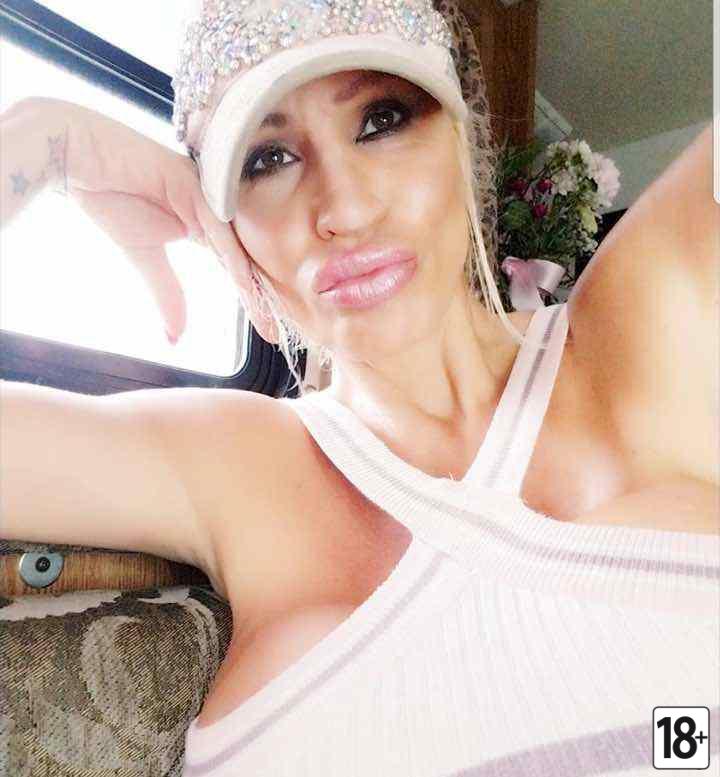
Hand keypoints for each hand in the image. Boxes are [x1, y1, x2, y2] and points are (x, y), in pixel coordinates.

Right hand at [40, 98, 258, 342]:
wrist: (78, 156)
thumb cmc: (112, 198)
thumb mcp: (146, 258)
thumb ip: (168, 293)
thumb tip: (176, 337)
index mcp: (208, 226)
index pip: (237, 267)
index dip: (253, 299)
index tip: (267, 331)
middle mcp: (215, 211)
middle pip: (246, 258)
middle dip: (262, 297)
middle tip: (276, 333)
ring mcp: (207, 195)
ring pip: (236, 246)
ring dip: (252, 284)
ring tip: (265, 316)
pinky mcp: (192, 183)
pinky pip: (216, 226)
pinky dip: (229, 256)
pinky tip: (242, 283)